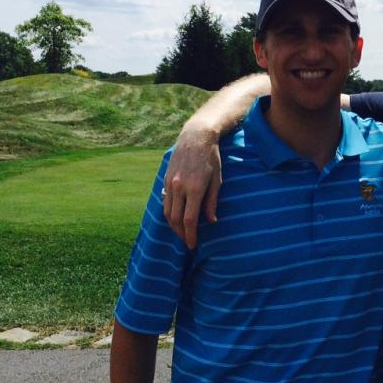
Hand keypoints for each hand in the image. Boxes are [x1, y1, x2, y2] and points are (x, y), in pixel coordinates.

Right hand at [163, 129, 222, 247]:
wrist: (196, 137)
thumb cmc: (211, 157)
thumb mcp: (217, 179)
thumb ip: (212, 201)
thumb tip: (211, 221)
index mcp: (194, 188)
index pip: (189, 220)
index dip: (191, 235)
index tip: (193, 245)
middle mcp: (179, 187)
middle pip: (175, 219)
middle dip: (181, 234)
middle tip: (188, 242)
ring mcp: (170, 183)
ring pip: (167, 212)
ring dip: (173, 225)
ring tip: (182, 233)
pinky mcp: (166, 179)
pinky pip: (165, 201)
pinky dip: (169, 213)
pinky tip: (175, 217)